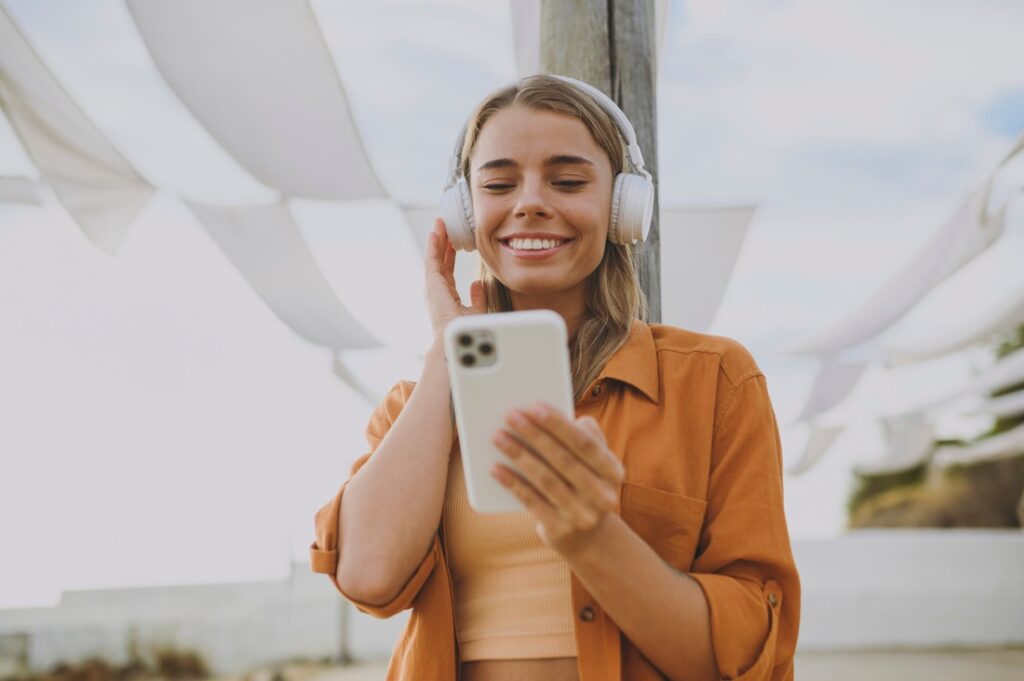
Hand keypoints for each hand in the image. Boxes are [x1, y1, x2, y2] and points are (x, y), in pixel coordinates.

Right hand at [425, 218, 486, 339]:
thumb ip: (477, 297)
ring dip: (438, 239)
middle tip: (446, 225)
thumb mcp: (476, 310)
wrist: (456, 341)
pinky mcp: (432, 283)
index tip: (454, 241)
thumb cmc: (466, 332)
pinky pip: (432, 259)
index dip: (450, 254)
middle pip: (440, 261)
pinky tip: (436, 232)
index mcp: (447, 296)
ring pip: (435, 257)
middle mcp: (438, 290)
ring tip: (440, 223)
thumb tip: (478, 283)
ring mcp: (433, 286)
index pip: (448, 270)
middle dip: (443, 243)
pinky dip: (434, 245)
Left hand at [491, 403, 624, 556]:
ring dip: (519, 455)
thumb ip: (584, 436)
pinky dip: (512, 483)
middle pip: (563, 459)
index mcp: (613, 471)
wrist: (588, 537)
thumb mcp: (594, 462)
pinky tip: (495, 468)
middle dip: (534, 434)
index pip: (585, 443)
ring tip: (497, 437)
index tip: (534, 406)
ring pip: (545, 479)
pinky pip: (532, 502)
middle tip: (509, 415)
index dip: (559, 424)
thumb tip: (553, 413)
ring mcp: (582, 515)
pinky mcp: (561, 530)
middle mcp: (602, 495)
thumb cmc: (584, 483)